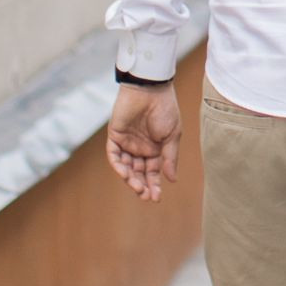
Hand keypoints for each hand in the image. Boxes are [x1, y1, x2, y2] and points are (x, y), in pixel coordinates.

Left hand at [107, 81, 181, 203]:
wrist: (151, 89)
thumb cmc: (165, 108)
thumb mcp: (172, 135)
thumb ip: (169, 157)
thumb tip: (171, 180)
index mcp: (155, 148)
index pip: (152, 172)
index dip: (154, 184)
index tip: (157, 197)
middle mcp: (140, 148)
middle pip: (138, 172)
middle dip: (142, 185)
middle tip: (146, 196)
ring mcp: (127, 142)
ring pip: (126, 167)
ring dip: (130, 179)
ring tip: (137, 187)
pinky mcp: (115, 135)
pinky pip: (114, 155)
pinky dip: (118, 165)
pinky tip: (125, 174)